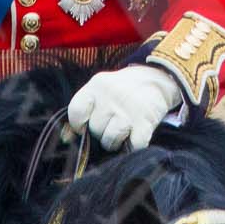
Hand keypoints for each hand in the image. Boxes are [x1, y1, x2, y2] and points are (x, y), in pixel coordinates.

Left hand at [67, 65, 181, 151]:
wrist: (158, 78)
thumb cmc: (123, 89)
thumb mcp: (101, 90)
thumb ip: (83, 109)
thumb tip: (66, 138)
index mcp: (96, 86)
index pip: (76, 111)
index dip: (78, 124)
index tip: (85, 125)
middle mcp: (111, 96)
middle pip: (95, 129)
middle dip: (102, 131)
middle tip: (113, 122)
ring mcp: (129, 109)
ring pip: (110, 140)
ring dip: (116, 141)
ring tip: (123, 130)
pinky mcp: (145, 122)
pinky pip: (132, 146)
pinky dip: (134, 145)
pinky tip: (136, 135)